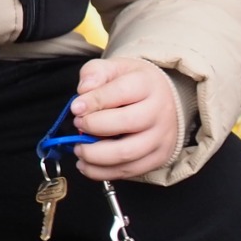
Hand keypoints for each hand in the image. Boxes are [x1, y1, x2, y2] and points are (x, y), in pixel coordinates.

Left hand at [70, 56, 180, 179]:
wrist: (164, 100)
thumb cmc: (134, 85)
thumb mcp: (115, 68)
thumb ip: (95, 73)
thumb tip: (83, 90)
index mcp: (148, 84)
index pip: (121, 93)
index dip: (95, 101)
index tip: (76, 108)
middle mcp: (159, 112)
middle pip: (126, 123)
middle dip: (94, 127)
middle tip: (78, 125)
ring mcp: (161, 138)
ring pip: (126, 153)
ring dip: (95, 155)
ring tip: (79, 149)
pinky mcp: (158, 158)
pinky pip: (129, 171)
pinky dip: (102, 172)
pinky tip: (87, 165)